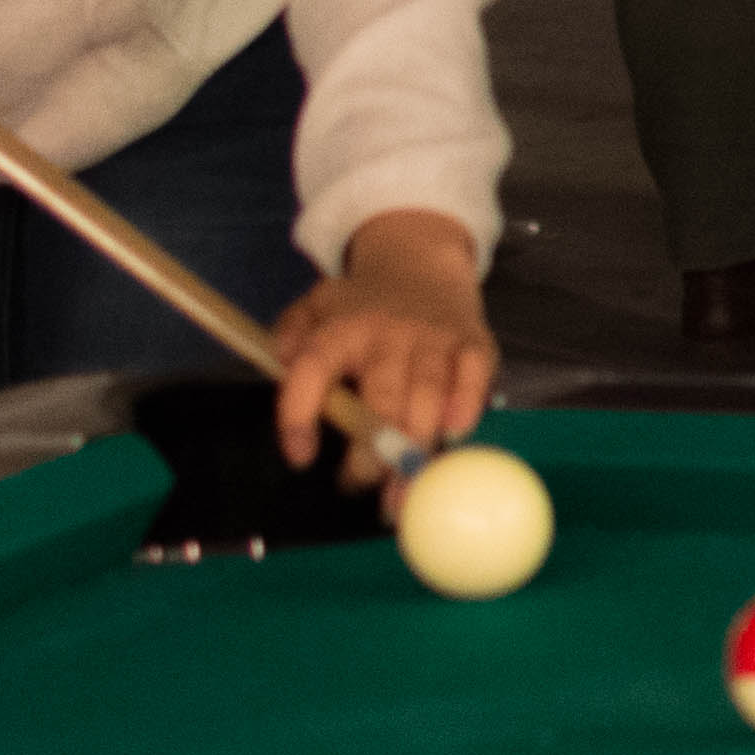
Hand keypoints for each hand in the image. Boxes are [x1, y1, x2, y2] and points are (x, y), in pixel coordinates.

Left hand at [274, 210, 497, 477]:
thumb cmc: (362, 303)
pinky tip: (451, 439)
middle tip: (362, 486)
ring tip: (402, 492)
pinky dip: (465, 408)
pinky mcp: (473, 342)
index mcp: (341, 328)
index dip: (301, 414)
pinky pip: (473, 378)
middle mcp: (388, 332)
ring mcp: (434, 337)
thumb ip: (289, 334)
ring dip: (415, 449)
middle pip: (381, 397)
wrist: (422, 262)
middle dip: (372, 453)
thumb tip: (280, 363)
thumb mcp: (315, 307)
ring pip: (427, 397)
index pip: (313, 367)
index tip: (300, 457)